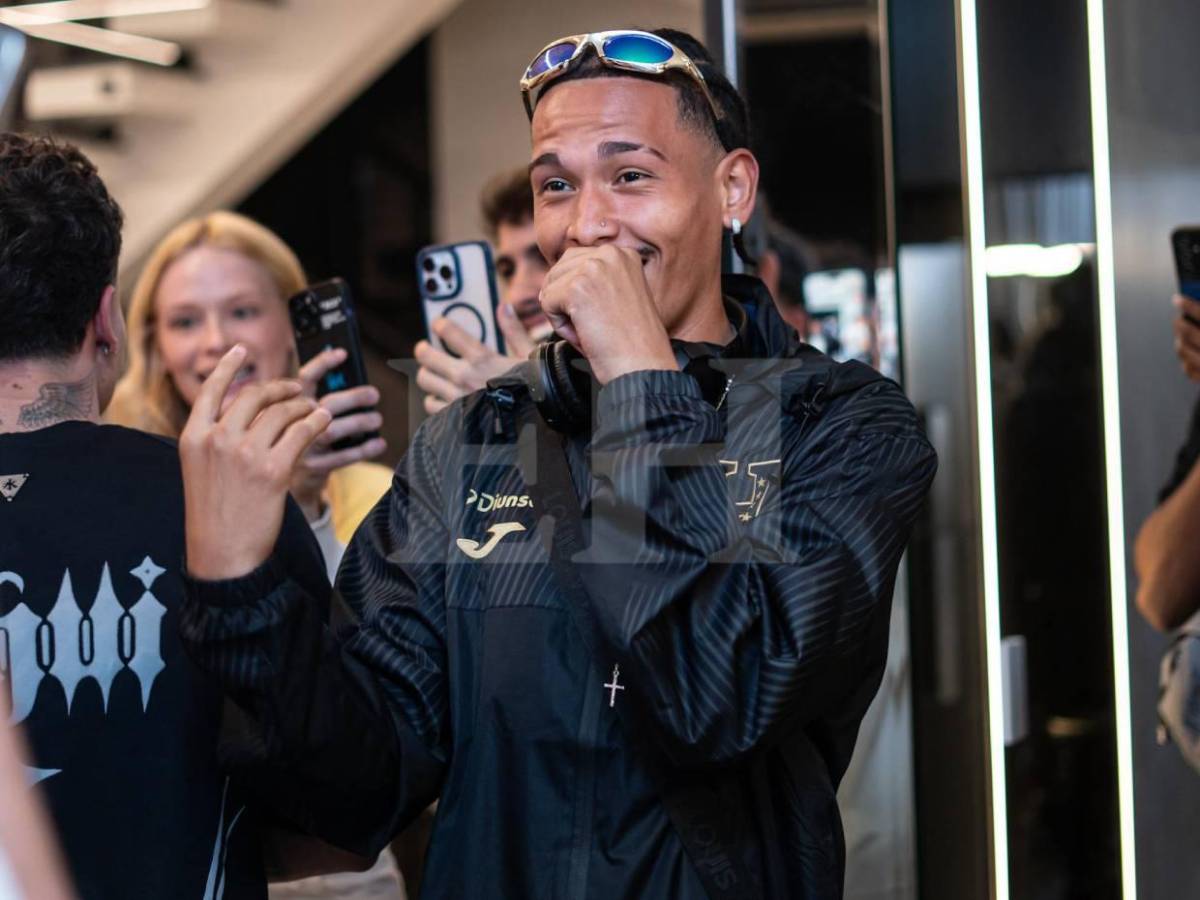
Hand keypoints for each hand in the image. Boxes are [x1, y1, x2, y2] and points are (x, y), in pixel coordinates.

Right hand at [181, 345, 331, 579]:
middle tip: (295, 389)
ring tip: (314, 409)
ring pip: (282, 412)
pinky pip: (301, 432)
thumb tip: (242, 414)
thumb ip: (215, 440)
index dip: (227, 367)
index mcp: (193, 438)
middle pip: (253, 396)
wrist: (222, 555)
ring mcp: (244, 453)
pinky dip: (316, 422)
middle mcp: (216, 439)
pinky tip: (323, 420)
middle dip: (278, 388)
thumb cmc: (214, 517)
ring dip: (302, 406)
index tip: (240, 350)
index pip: (210, 391)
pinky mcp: (273, 469)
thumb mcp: (201, 471)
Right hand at [293, 348, 386, 519]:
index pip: (303, 378)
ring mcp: (298, 447)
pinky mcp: (310, 468)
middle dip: (352, 397)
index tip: (342, 353)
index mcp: (284, 404)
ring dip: (359, 423)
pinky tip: (378, 443)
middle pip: (323, 405)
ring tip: (376, 419)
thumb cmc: (295, 439)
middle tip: (373, 395)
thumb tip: (353, 383)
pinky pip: (342, 456)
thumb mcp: (297, 416)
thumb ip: (317, 399)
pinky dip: (363, 449)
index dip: (322, 363)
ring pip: (332, 430)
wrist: (277, 480)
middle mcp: (288, 424)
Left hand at [414, 303, 536, 414]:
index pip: (448, 332)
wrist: (536, 424)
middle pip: (426, 356)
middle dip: (424, 349)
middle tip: (426, 348)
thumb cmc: (535, 390)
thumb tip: (503, 307)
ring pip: (425, 379)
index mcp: (481, 358)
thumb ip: (513, 331)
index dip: (440, 324)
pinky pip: (431, 404)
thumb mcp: (529, 356)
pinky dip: (434, 400)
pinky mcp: (454, 417)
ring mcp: (456, 397)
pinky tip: (444, 397)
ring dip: (429, 374)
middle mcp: (464, 376)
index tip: (438, 324)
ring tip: (435, 374)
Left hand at [538, 245, 676, 383]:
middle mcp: (610, 254)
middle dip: (566, 302)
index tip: (599, 314)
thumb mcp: (620, 295)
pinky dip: (559, 325)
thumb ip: (596, 279)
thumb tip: (554, 279)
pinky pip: (547, 303)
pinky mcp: (576, 288)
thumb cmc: (633, 342)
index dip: (577, 293)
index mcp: (624, 254)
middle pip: (559, 270)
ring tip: (591, 328)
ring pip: (550, 286)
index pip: (576, 261)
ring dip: (563, 313)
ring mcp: (593, 268)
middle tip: (595, 324)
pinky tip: (584, 333)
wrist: (644, 366)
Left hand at [1174, 294, 1199, 381]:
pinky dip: (1185, 360)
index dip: (1187, 304)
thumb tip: (1191, 309)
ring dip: (1180, 341)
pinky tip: (1187, 355)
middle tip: (1178, 319)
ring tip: (1182, 336)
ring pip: (1183, 350)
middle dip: (1180, 323)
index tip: (1177, 298)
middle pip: (1188, 332)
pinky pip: (1188, 369)